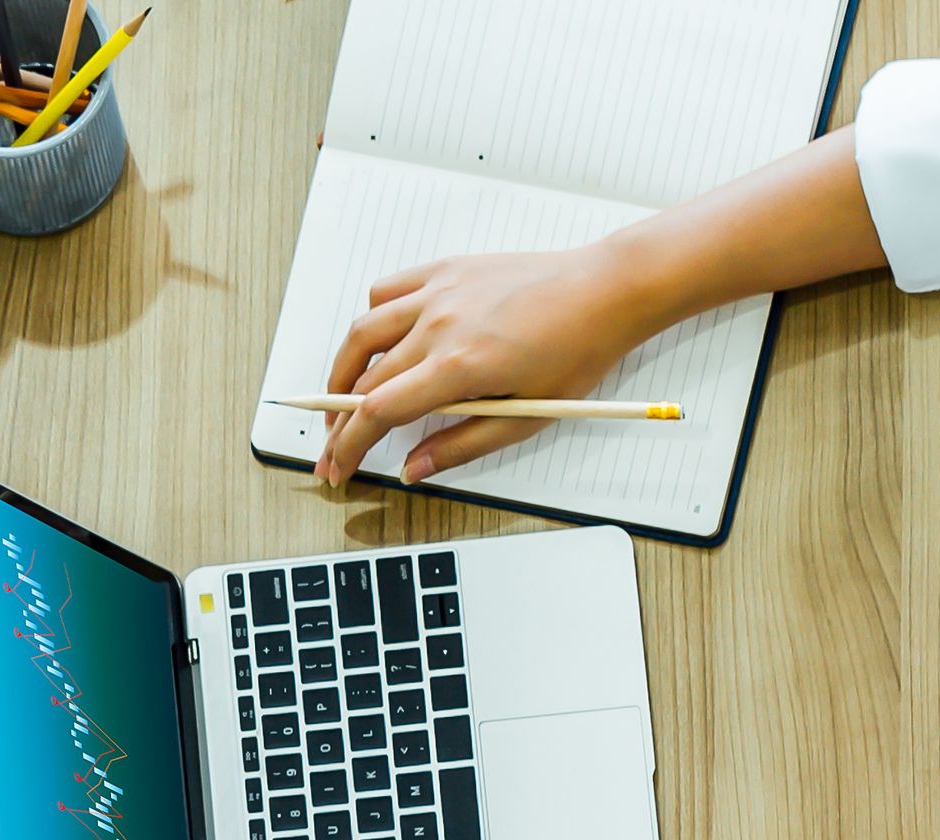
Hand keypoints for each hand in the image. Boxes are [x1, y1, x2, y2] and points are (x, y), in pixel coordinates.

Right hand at [317, 248, 660, 483]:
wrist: (604, 291)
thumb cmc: (577, 350)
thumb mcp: (524, 417)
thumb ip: (461, 445)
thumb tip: (414, 470)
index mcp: (458, 366)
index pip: (377, 413)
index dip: (348, 447)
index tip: (335, 468)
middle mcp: (438, 325)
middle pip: (362, 378)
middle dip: (339, 420)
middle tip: (335, 446)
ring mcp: (439, 292)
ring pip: (364, 331)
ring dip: (344, 369)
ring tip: (343, 396)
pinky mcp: (447, 269)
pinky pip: (389, 291)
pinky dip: (373, 319)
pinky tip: (380, 342)